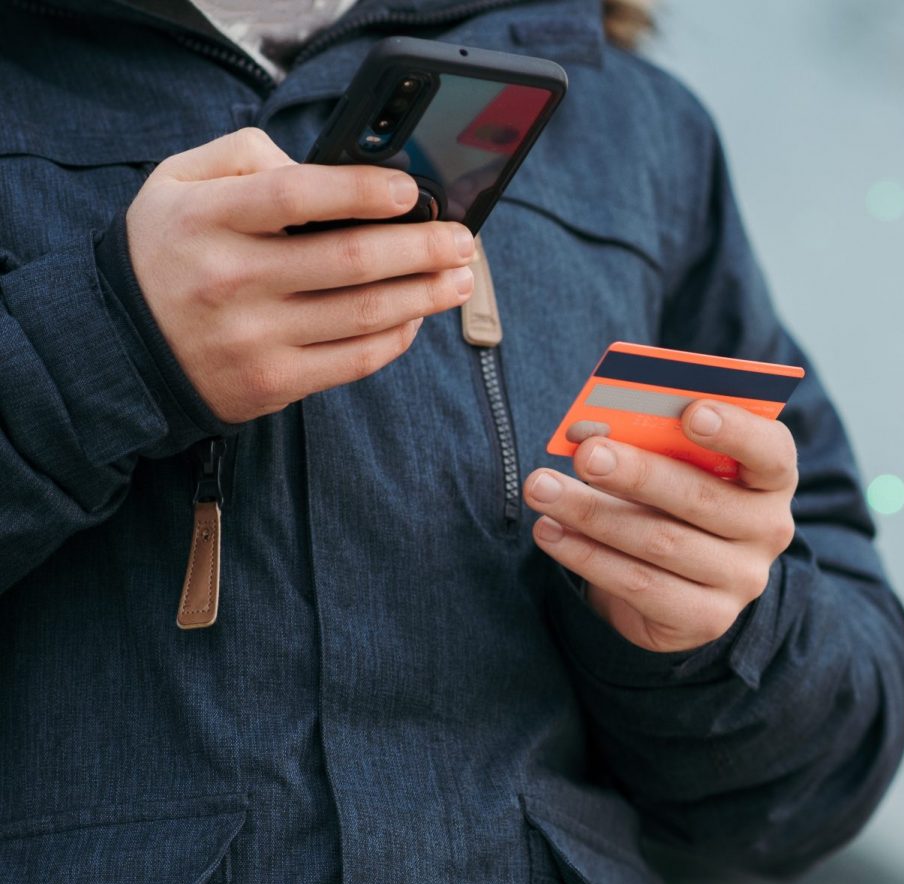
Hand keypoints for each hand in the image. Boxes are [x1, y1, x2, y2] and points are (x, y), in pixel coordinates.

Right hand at [127, 128, 475, 422]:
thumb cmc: (168, 249)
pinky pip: (355, 359)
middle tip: (463, 240)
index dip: (363, 190)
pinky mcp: (271, 381)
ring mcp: (252, 336)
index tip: (410, 191)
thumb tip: (326, 169)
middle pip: (350, 260)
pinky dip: (398, 336)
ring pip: (365, 313)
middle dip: (423, 248)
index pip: (297, 195)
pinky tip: (418, 315)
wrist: (116, 345)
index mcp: (207, 218)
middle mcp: (229, 278)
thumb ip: (248, 156)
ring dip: (426, 293)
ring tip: (459, 277)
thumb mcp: (180, 182)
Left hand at [523, 402, 799, 652]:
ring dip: (593, 514)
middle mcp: (769, 529)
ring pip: (661, 543)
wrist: (679, 583)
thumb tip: (587, 430)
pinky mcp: (706, 618)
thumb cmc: (673, 500)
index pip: (770, 452)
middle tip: (586, 455)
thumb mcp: (673, 464)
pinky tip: (550, 532)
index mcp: (772, 477)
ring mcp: (741, 579)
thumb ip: (646, 441)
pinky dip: (587, 556)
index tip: (691, 412)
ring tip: (541, 488)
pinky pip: (639, 585)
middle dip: (637, 473)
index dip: (735, 430)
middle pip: (702, 498)